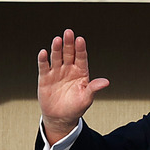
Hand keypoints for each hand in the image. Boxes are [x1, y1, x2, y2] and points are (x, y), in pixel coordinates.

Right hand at [37, 29, 109, 143]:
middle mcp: (69, 69)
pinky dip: (43, 60)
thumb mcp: (87, 98)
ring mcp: (57, 72)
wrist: (60, 117)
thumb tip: (106, 82)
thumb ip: (94, 88)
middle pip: (69, 53)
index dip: (81, 48)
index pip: (81, 57)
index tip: (80, 39)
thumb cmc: (76, 106)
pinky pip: (44, 67)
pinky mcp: (45, 78)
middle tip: (68, 32)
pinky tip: (43, 52)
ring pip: (57, 57)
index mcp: (81, 72)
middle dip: (69, 43)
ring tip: (57, 40)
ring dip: (56, 49)